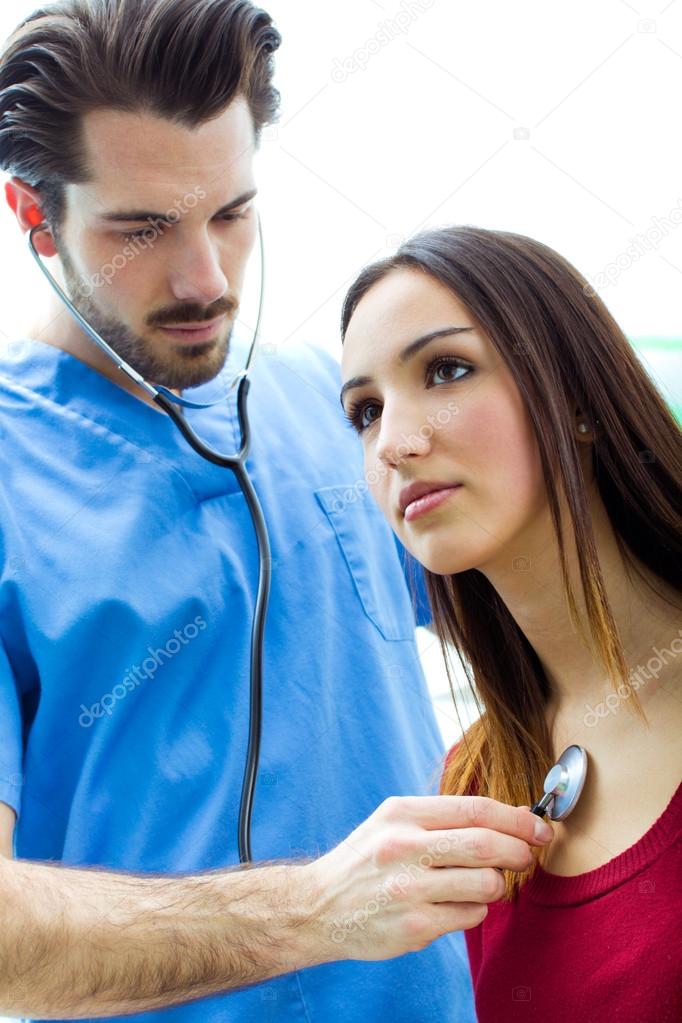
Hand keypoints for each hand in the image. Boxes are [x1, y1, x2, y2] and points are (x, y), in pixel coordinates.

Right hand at [303, 794, 553, 961]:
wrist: (318, 906)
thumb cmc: (367, 860)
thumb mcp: (393, 822)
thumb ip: (443, 818)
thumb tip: (511, 818)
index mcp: (402, 813)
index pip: (475, 809)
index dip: (516, 818)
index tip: (538, 827)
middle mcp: (404, 847)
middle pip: (487, 845)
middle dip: (520, 851)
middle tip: (528, 856)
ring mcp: (408, 889)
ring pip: (486, 884)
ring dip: (498, 885)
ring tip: (483, 884)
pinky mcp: (414, 926)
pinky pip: (471, 915)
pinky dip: (475, 909)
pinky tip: (456, 904)